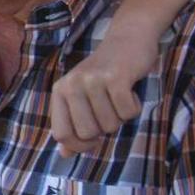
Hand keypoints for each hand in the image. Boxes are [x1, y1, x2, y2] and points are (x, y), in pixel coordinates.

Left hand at [50, 29, 153, 157]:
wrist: (128, 39)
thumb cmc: (105, 75)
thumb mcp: (82, 97)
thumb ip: (72, 124)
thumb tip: (65, 154)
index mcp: (59, 92)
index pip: (61, 134)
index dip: (79, 145)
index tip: (93, 139)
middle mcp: (71, 85)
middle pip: (88, 133)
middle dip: (104, 128)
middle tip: (109, 108)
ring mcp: (93, 81)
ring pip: (110, 125)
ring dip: (121, 116)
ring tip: (118, 96)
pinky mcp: (116, 77)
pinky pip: (128, 112)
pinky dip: (134, 107)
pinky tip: (131, 91)